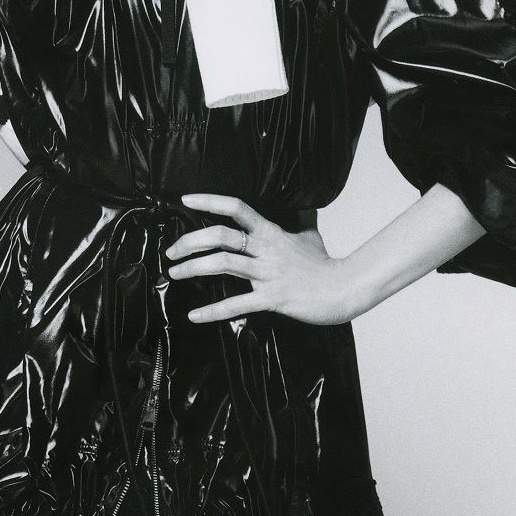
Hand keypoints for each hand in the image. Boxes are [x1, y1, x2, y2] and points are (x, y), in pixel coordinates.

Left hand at [165, 192, 364, 326]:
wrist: (344, 289)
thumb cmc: (324, 264)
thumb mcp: (309, 235)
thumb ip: (297, 220)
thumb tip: (299, 203)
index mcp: (271, 232)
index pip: (237, 208)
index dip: (210, 201)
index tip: (186, 201)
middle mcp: (266, 250)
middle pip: (222, 237)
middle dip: (190, 242)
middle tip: (171, 251)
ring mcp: (268, 274)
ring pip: (224, 265)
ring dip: (193, 268)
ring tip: (174, 273)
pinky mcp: (272, 299)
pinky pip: (237, 304)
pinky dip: (212, 311)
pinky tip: (193, 315)